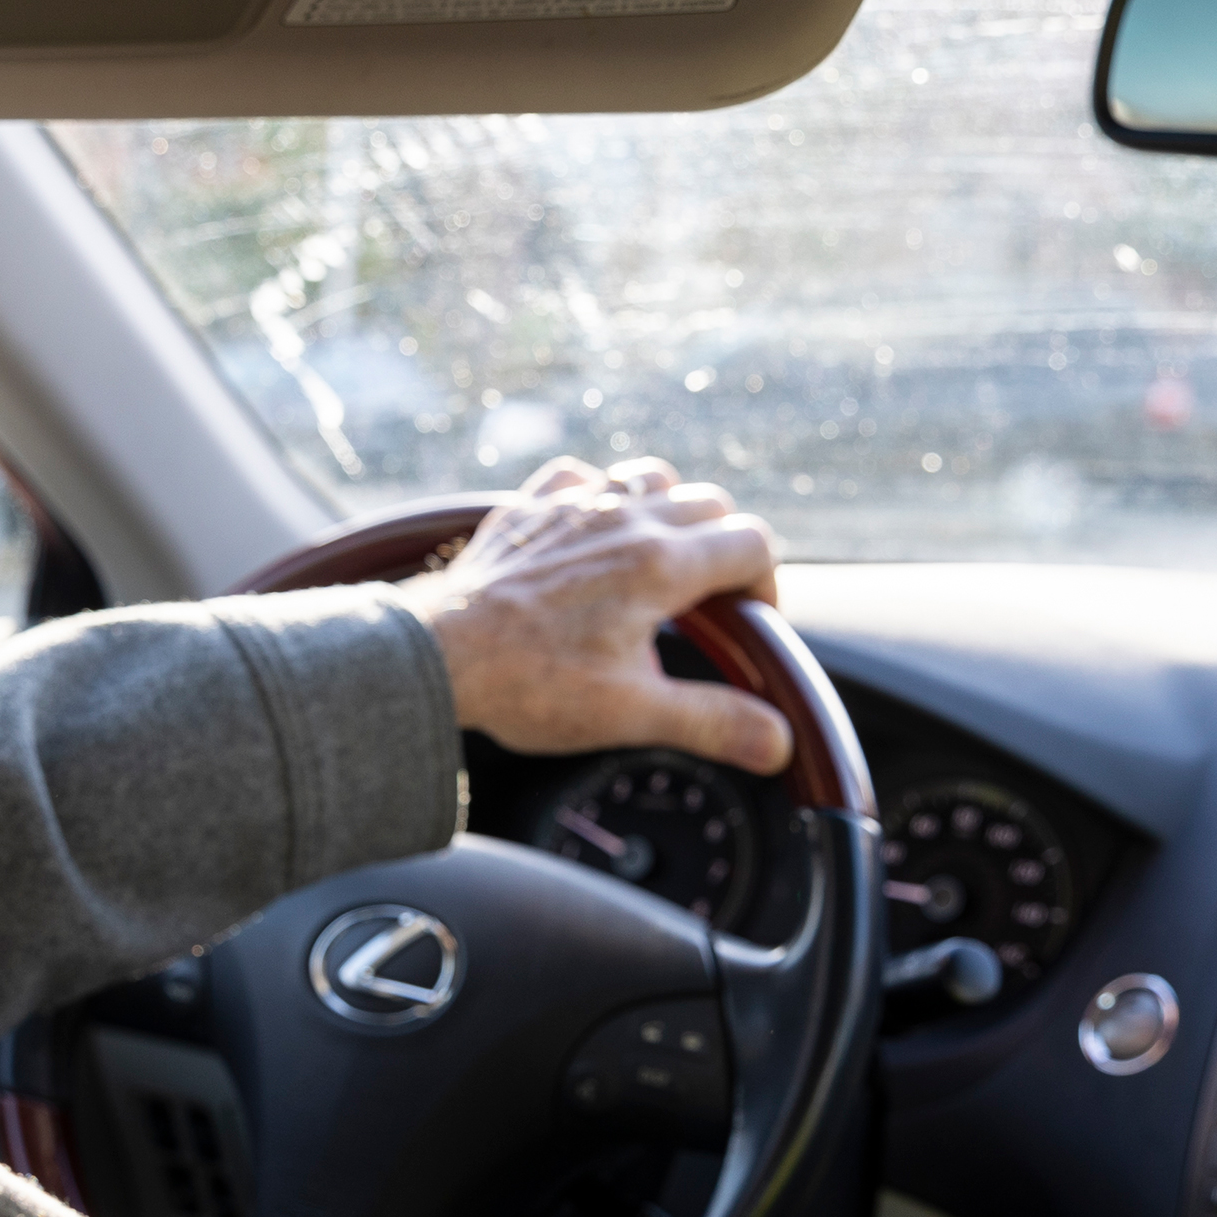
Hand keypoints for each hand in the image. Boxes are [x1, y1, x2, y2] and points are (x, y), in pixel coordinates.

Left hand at [393, 458, 790, 777]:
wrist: (438, 655)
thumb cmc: (530, 684)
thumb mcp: (632, 714)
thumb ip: (712, 722)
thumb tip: (778, 741)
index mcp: (660, 564)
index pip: (752, 543)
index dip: (764, 584)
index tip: (746, 624)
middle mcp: (625, 517)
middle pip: (711, 504)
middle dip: (724, 548)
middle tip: (708, 602)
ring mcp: (575, 504)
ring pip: (652, 476)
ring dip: (669, 509)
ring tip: (659, 561)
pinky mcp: (531, 506)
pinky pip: (582, 475)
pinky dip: (600, 495)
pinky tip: (593, 533)